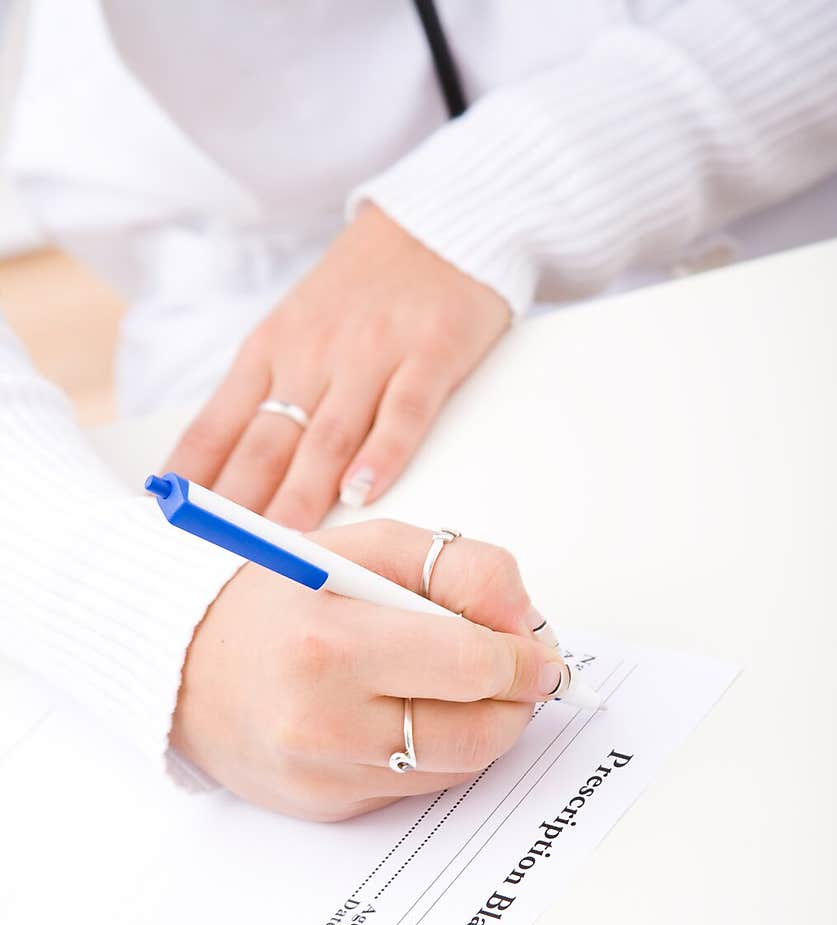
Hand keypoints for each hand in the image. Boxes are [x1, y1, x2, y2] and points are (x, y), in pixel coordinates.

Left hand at [167, 205, 509, 527]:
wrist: (440, 224)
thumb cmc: (361, 293)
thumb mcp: (293, 332)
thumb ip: (260, 398)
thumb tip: (214, 477)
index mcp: (269, 351)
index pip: (216, 426)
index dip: (191, 481)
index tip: (168, 528)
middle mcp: (312, 355)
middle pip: (267, 440)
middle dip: (241, 504)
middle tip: (223, 560)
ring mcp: (371, 354)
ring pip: (329, 434)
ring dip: (303, 492)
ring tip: (285, 543)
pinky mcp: (430, 352)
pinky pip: (403, 411)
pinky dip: (383, 453)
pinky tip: (364, 492)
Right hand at [171, 522, 562, 820]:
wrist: (180, 663)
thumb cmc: (272, 598)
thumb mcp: (363, 548)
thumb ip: (455, 567)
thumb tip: (525, 620)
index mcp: (330, 645)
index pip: (471, 666)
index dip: (523, 658)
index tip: (538, 649)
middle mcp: (323, 723)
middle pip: (477, 732)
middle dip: (517, 700)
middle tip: (519, 671)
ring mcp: (325, 776)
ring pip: (457, 766)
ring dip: (484, 726)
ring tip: (468, 685)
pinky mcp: (327, 807)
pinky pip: (419, 787)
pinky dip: (438, 751)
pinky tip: (415, 712)